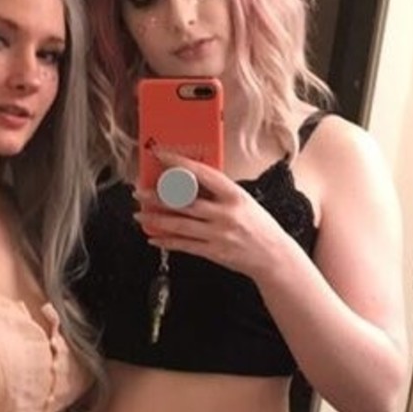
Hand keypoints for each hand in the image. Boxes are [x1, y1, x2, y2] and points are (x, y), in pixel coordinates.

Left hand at [135, 144, 289, 279]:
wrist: (273, 256)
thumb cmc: (257, 226)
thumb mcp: (243, 201)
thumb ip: (219, 193)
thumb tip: (189, 181)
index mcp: (234, 195)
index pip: (203, 174)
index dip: (179, 163)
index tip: (160, 155)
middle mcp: (226, 214)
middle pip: (185, 202)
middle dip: (158, 197)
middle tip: (139, 192)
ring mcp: (219, 235)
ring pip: (180, 225)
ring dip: (156, 219)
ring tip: (139, 215)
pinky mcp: (214, 253)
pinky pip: (185, 246)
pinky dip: (166, 241)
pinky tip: (153, 237)